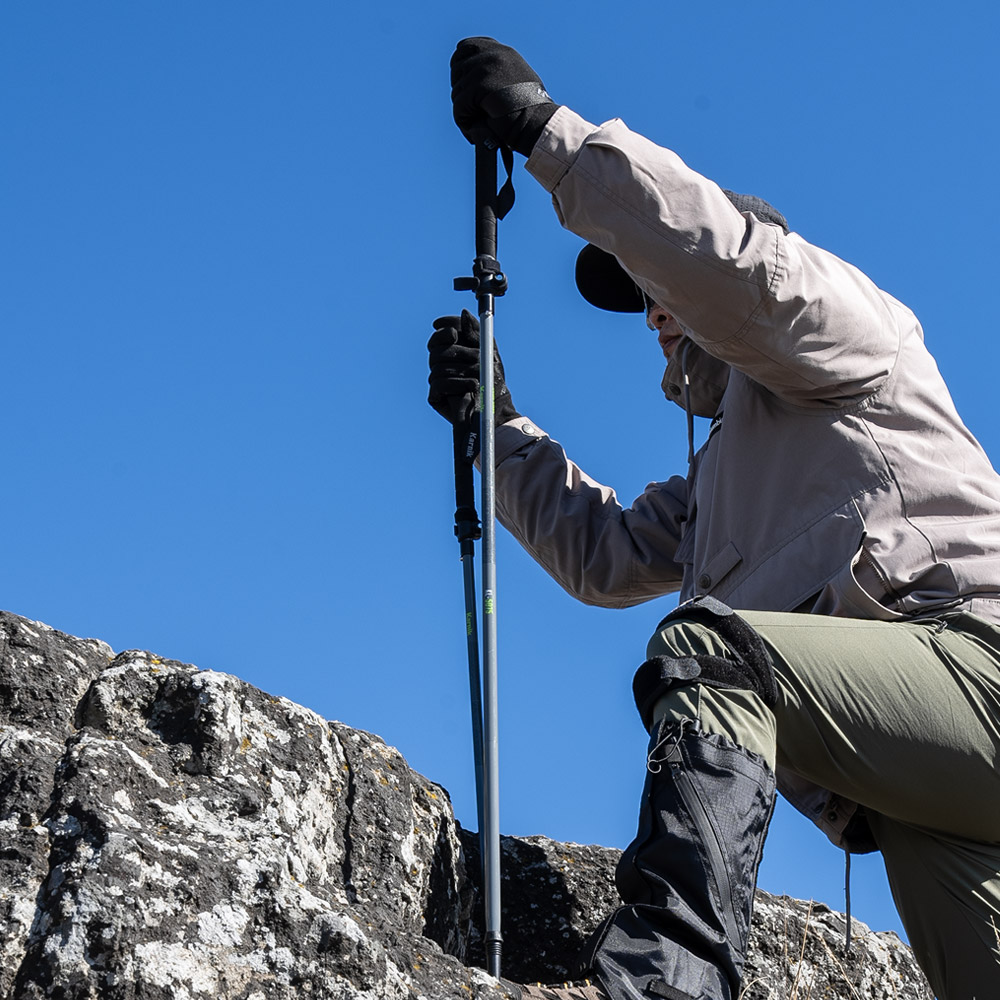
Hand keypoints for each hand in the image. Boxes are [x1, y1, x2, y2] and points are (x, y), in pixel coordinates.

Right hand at [427, 310, 519, 432]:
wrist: (494, 410)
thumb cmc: (493, 382)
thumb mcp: (488, 352)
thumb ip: (476, 332)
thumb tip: (463, 313)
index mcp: (453, 350)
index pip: (440, 333)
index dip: (444, 329)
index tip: (454, 333)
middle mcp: (442, 363)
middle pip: (434, 347)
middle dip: (457, 351)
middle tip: (475, 357)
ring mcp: (437, 379)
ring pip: (437, 365)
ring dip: (461, 369)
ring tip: (479, 376)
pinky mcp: (435, 396)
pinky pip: (437, 383)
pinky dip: (456, 383)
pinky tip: (472, 386)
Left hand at [450, 37, 557, 154]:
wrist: (538, 124)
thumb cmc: (529, 113)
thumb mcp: (514, 82)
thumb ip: (496, 74)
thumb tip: (471, 80)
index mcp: (502, 52)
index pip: (465, 46)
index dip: (459, 66)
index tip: (464, 85)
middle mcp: (493, 55)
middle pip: (456, 67)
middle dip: (460, 89)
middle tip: (471, 109)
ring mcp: (486, 68)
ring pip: (456, 90)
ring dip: (463, 110)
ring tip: (477, 122)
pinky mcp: (480, 86)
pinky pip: (459, 105)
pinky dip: (463, 121)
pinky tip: (474, 129)